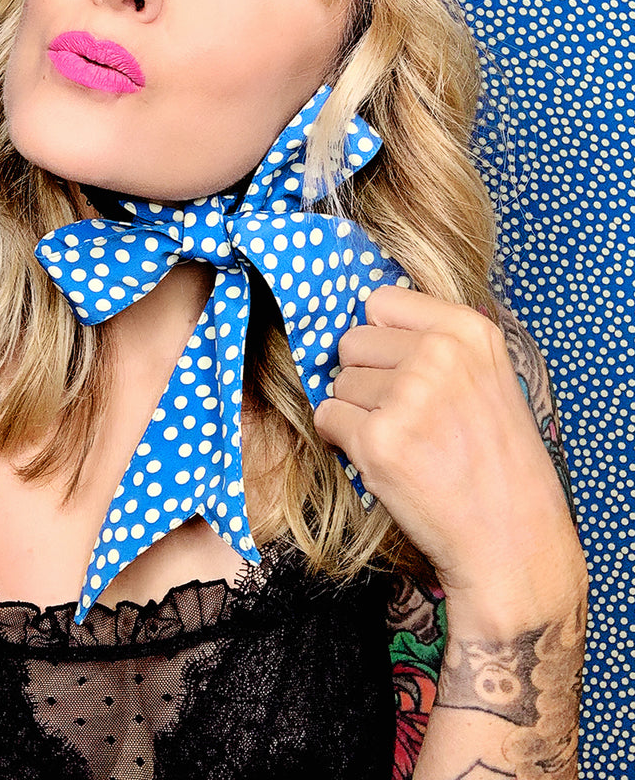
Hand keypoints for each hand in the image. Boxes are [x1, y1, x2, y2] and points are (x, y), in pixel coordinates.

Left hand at [313, 287, 582, 622]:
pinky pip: (327, 418)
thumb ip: (436, 342)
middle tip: (403, 414)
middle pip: (353, 340)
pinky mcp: (377, 441)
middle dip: (365, 376)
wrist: (512, 539)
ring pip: (338, 382)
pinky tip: (383, 460)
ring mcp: (407, 396)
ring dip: (357, 411)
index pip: (381, 301)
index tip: (399, 366)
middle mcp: (439, 355)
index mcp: (469, 331)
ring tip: (403, 441)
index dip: (382, 338)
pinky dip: (342, 440)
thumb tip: (368, 319)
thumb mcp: (488, 376)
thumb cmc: (498, 461)